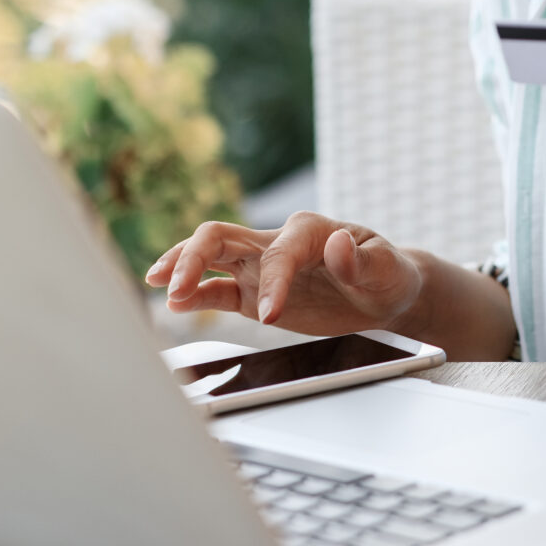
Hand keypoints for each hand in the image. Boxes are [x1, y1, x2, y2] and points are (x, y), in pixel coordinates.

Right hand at [145, 213, 424, 335]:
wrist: (384, 292)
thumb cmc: (386, 274)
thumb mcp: (386, 267)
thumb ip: (362, 258)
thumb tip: (337, 243)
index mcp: (308, 230)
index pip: (277, 253)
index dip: (271, 282)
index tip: (270, 316)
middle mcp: (277, 242)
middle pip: (221, 236)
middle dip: (193, 258)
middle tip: (175, 290)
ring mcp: (261, 266)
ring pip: (210, 256)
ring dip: (181, 267)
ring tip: (158, 286)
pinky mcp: (254, 292)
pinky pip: (217, 289)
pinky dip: (194, 294)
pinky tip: (174, 303)